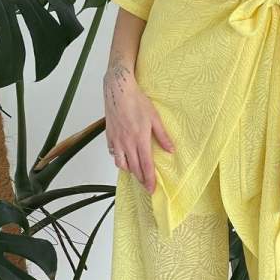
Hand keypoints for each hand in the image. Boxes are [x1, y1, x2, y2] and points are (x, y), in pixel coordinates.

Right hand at [103, 68, 174, 193]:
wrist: (119, 90)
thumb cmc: (137, 101)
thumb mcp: (155, 117)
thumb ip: (162, 136)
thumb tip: (171, 150)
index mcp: (140, 139)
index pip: (145, 165)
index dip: (149, 179)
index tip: (151, 189)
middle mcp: (126, 143)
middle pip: (134, 168)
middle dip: (140, 179)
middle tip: (146, 186)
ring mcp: (116, 140)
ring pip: (121, 163)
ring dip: (129, 170)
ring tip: (136, 172)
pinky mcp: (109, 136)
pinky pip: (113, 153)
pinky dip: (119, 158)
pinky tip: (124, 156)